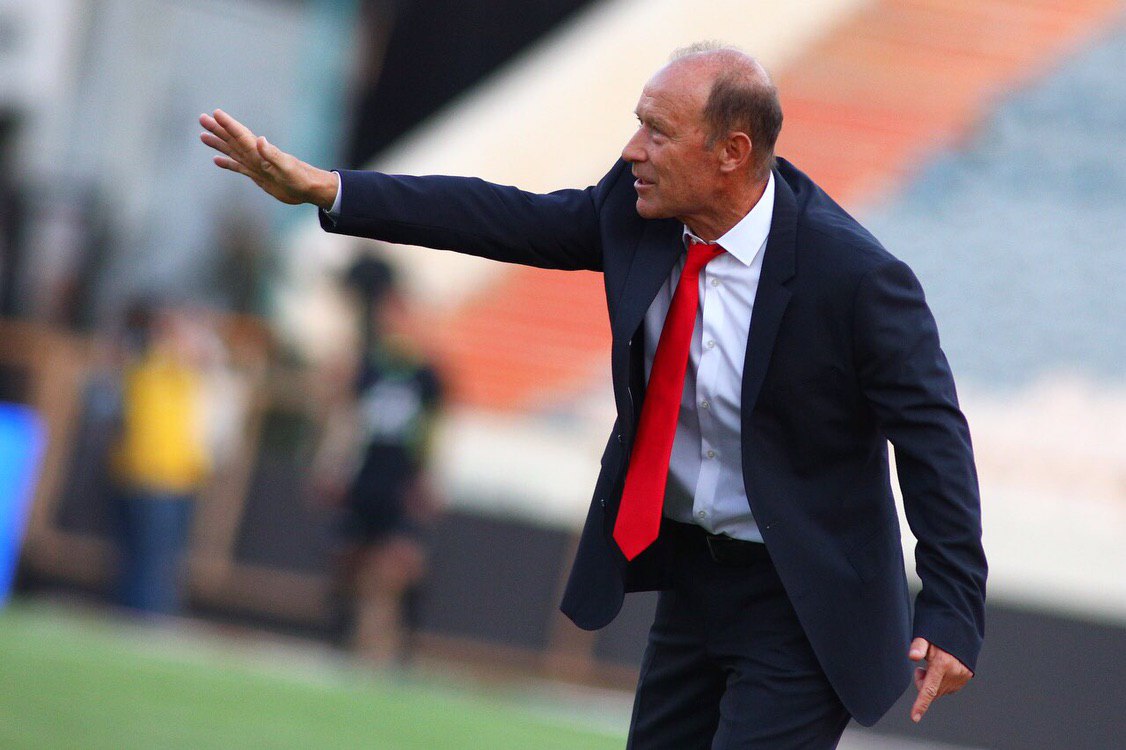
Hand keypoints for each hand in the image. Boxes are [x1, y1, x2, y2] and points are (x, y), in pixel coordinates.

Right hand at [199, 109, 337, 208]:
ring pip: (232, 151)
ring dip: (218, 143)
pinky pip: (238, 167)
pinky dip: (227, 163)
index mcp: (261, 152)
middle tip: (202, 118)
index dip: (229, 124)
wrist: (308, 189)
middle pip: (232, 139)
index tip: (216, 113)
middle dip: (218, 129)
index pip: (241, 135)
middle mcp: (256, 155)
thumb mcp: (287, 167)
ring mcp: (255, 165)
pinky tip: (216, 160)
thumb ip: (272, 154)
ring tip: (202, 136)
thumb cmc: (300, 178)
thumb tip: (260, 140)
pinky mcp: (257, 175)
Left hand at [909, 637, 972, 722]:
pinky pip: (949, 687)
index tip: (914, 717)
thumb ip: (918, 646)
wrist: (960, 630)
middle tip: (923, 667)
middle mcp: (954, 673)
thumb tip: (912, 656)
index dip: (921, 704)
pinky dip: (943, 681)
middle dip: (923, 682)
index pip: (929, 690)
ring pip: (940, 690)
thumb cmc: (939, 634)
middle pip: (931, 691)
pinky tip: (944, 667)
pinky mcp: (967, 676)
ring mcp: (962, 676)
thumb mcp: (926, 636)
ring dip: (933, 682)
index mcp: (942, 665)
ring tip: (935, 664)